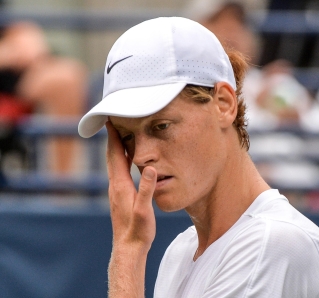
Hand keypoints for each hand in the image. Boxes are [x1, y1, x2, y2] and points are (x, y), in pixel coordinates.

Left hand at [105, 121, 156, 250]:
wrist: (128, 248)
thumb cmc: (138, 230)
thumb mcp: (144, 209)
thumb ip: (147, 189)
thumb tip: (149, 168)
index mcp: (120, 185)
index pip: (115, 156)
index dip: (113, 138)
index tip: (110, 121)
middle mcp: (114, 186)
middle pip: (112, 157)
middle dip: (114, 139)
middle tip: (115, 122)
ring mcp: (115, 192)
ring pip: (115, 165)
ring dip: (117, 149)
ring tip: (122, 136)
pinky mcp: (119, 197)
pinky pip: (119, 173)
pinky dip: (121, 161)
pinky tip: (128, 162)